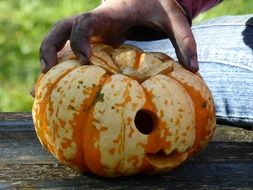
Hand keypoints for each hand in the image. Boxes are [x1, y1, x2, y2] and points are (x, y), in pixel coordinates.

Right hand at [40, 0, 197, 72]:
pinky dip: (63, 67)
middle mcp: (95, 23)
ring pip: (61, 41)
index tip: (83, 61)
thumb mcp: (173, 17)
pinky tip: (60, 86)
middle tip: (46, 74)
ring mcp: (92, 33)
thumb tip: (194, 68)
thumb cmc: (158, 4)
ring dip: (51, 59)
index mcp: (109, 14)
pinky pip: (72, 51)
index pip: (83, 22)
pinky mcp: (95, 41)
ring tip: (42, 88)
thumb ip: (184, 39)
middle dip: (50, 48)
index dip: (79, 40)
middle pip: (60, 29)